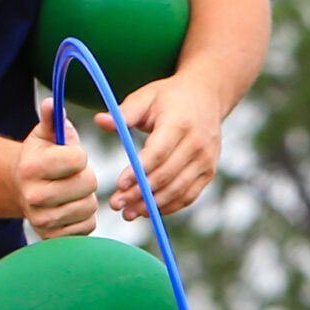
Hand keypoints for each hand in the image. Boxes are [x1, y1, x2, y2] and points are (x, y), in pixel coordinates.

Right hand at [18, 97, 97, 237]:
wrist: (20, 189)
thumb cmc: (40, 157)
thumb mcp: (44, 135)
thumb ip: (52, 119)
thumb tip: (51, 102)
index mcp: (31, 167)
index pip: (78, 159)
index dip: (80, 155)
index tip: (69, 156)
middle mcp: (33, 196)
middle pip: (87, 184)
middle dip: (86, 177)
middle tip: (72, 176)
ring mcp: (41, 219)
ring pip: (89, 208)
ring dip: (86, 199)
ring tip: (70, 192)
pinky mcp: (51, 237)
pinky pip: (87, 228)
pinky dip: (84, 218)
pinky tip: (70, 209)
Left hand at [100, 74, 223, 220]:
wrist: (207, 97)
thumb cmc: (170, 97)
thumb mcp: (146, 97)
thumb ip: (124, 112)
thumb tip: (100, 121)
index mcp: (180, 123)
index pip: (158, 153)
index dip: (138, 172)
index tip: (119, 184)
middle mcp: (197, 144)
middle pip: (166, 175)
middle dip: (140, 193)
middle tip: (116, 204)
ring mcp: (206, 160)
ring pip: (178, 190)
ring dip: (152, 205)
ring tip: (128, 213)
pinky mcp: (209, 172)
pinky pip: (189, 195)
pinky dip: (169, 206)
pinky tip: (148, 211)